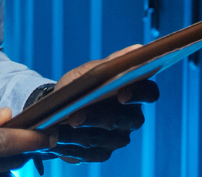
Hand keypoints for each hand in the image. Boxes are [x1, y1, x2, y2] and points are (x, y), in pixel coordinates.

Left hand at [46, 46, 160, 163]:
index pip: (149, 92)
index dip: (138, 94)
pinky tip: (53, 140)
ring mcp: (118, 138)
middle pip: (124, 120)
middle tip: (74, 116)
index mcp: (134, 92)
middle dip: (98, 118)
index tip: (121, 94)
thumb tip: (137, 48)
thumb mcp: (90, 71)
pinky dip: (69, 147)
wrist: (59, 106)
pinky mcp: (101, 153)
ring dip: (77, 134)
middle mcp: (131, 118)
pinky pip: (88, 154)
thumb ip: (111, 62)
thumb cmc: (80, 85)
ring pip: (103, 139)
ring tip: (55, 129)